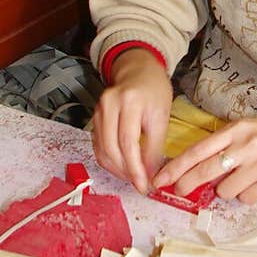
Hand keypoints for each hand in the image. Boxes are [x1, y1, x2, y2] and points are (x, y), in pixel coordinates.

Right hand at [91, 49, 172, 192]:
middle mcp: (109, 105)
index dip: (135, 168)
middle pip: (112, 149)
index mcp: (130, 101)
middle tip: (140, 185)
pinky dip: (110, 161)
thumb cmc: (154, 90)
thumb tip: (150, 175)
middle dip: (126, 172)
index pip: (128, 142)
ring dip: (117, 170)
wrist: (138, 71)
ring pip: (102, 151)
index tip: (144, 186)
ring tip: (133, 178)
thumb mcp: (162, 115)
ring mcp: (98, 111)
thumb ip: (155, 146)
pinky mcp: (94, 118)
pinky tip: (123, 167)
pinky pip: (99, 146)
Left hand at [150, 112, 256, 205]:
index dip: (176, 167)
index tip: (160, 179)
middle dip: (187, 184)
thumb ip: (227, 145)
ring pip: (225, 190)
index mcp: (237, 129)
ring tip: (245, 177)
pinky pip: (246, 198)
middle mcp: (246, 145)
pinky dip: (249, 195)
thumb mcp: (251, 128)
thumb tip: (200, 171)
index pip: (198, 151)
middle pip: (204, 172)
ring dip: (228, 190)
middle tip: (180, 191)